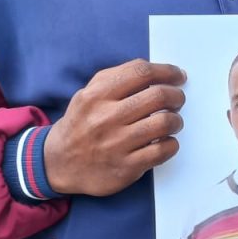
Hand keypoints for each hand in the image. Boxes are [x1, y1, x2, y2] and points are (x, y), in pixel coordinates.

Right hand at [43, 59, 185, 196]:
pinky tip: (165, 141)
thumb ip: (117, 78)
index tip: (178, 76)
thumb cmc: (82, 123)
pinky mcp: (126, 167)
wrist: (59, 163)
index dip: (167, 71)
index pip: (141, 72)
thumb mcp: (88, 94)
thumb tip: (157, 72)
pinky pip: (162, 150)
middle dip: (176, 96)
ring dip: (176, 120)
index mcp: (97, 95)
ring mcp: (116, 144)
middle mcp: (106, 118)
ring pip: (164, 123)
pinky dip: (171, 144)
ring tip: (172, 121)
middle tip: (178, 100)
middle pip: (158, 96)